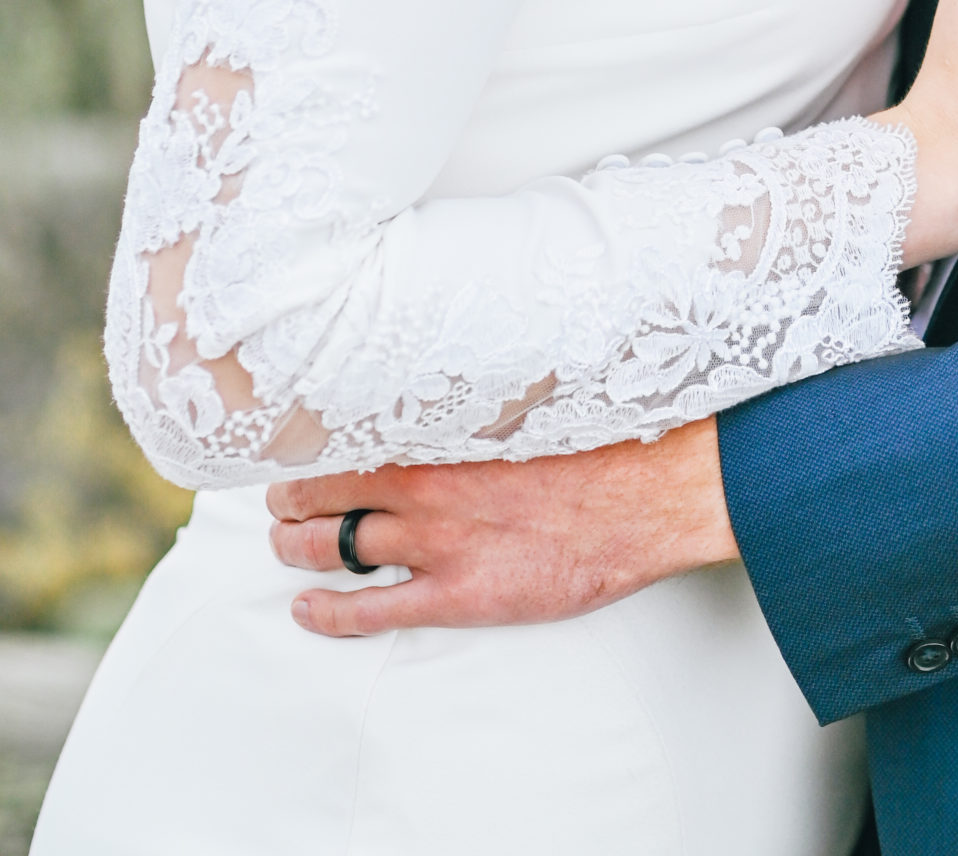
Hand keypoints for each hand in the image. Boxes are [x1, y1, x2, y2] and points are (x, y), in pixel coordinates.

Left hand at [267, 414, 735, 637]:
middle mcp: (425, 483)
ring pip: (333, 546)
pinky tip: (307, 609)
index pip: (343, 433)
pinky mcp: (460, 594)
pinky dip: (327, 612)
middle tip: (280, 500)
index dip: (307, 444)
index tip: (292, 444)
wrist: (649, 492)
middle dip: (290, 499)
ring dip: (296, 548)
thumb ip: (468, 395)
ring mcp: (438, 542)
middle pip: (323, 492)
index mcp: (439, 428)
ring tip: (284, 545)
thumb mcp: (522, 396)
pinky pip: (371, 611)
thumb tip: (436, 372)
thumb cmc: (595, 438)